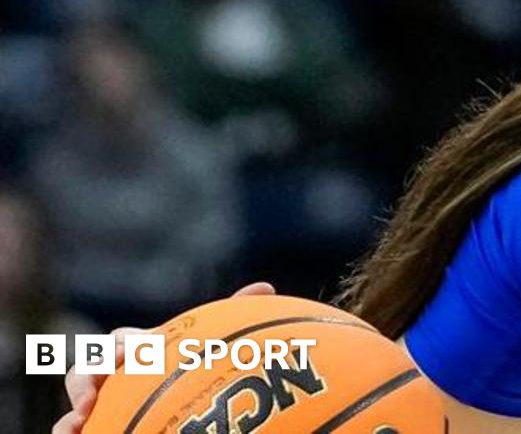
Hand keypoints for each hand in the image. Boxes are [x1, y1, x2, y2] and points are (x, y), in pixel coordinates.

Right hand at [51, 282, 275, 433]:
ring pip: (78, 396)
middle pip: (92, 365)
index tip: (138, 351)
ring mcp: (103, 401)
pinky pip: (70, 427)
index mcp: (142, 352)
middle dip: (93, 370)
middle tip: (105, 381)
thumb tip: (265, 289)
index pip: (125, 341)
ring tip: (83, 412)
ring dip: (77, 398)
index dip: (128, 344)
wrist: (190, 414)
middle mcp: (116, 375)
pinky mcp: (99, 423)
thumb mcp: (216, 351)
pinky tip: (74, 431)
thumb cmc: (199, 376)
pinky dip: (66, 428)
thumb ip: (234, 322)